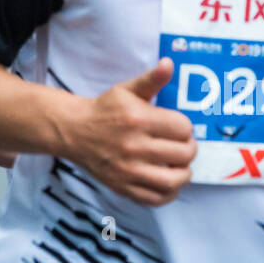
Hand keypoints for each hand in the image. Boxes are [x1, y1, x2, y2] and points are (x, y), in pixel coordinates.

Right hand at [66, 59, 195, 206]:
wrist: (74, 131)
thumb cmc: (104, 109)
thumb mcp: (127, 90)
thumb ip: (152, 79)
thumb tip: (169, 63)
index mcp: (137, 119)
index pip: (182, 128)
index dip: (185, 127)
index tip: (178, 127)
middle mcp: (133, 146)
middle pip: (183, 154)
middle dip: (189, 148)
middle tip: (183, 145)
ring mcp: (128, 170)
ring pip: (173, 180)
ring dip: (184, 173)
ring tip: (180, 165)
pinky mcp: (123, 187)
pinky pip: (156, 199)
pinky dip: (169, 193)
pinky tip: (168, 181)